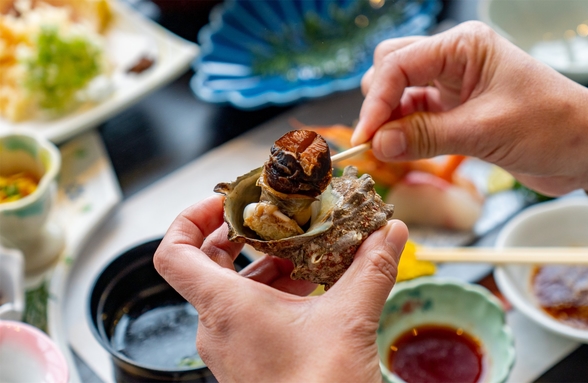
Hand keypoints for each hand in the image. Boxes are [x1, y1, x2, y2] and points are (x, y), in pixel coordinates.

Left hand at [154, 196, 408, 382]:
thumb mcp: (351, 319)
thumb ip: (372, 268)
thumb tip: (392, 233)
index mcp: (225, 307)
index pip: (174, 252)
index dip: (191, 217)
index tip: (226, 203)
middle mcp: (217, 327)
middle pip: (205, 264)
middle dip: (240, 236)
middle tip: (273, 218)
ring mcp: (229, 347)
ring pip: (232, 290)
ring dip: (264, 264)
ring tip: (306, 252)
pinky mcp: (247, 361)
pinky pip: (248, 314)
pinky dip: (273, 293)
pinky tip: (313, 288)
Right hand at [352, 21, 587, 195]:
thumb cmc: (552, 127)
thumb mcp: (486, 132)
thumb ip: (427, 137)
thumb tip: (378, 144)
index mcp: (464, 47)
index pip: (399, 63)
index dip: (376, 100)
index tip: (365, 137)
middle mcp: (454, 60)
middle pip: (391, 69)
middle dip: (378, 103)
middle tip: (375, 142)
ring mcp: (453, 86)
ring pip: (399, 93)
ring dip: (389, 119)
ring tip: (389, 149)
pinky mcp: (455, 111)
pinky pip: (415, 116)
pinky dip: (403, 132)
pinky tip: (402, 150)